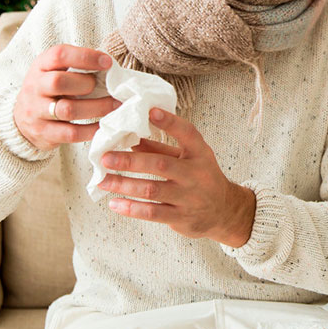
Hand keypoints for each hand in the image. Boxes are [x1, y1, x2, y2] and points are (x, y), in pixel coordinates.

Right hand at [14, 45, 117, 150]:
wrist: (22, 121)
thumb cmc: (49, 90)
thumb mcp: (54, 71)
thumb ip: (76, 66)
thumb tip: (109, 65)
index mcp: (41, 66)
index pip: (59, 55)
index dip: (85, 57)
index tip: (107, 62)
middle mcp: (35, 87)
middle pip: (58, 82)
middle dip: (87, 84)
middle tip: (106, 87)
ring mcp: (36, 112)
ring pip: (67, 110)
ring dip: (97, 107)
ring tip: (115, 105)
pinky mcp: (44, 133)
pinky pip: (71, 133)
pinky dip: (91, 129)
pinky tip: (104, 124)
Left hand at [98, 108, 255, 246]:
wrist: (224, 211)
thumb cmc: (201, 178)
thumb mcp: (188, 158)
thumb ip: (161, 149)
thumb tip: (131, 139)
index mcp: (200, 153)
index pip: (187, 133)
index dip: (170, 122)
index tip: (151, 111)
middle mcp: (196, 174)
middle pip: (161, 165)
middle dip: (130, 160)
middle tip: (106, 157)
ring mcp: (189, 197)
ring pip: (152, 190)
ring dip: (124, 184)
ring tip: (103, 180)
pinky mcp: (181, 217)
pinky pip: (153, 213)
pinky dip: (131, 208)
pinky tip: (114, 203)